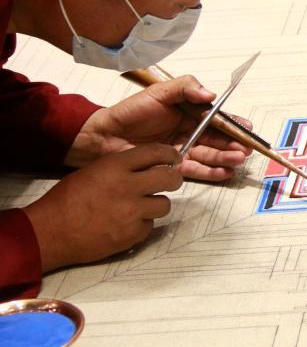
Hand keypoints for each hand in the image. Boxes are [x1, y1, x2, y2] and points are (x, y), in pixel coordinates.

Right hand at [24, 144, 182, 270]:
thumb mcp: (94, 171)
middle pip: (169, 178)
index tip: (175, 158)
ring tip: (139, 208)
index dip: (170, 154)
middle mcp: (128, 187)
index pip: (155, 152)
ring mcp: (132, 212)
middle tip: (170, 182)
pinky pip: (149, 226)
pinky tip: (125, 224)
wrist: (49, 232)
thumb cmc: (66, 199)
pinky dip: (141, 225)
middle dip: (173, 179)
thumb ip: (122, 167)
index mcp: (116, 167)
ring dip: (155, 205)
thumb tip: (147, 166)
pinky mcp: (131, 234)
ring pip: (164, 205)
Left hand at [69, 75, 251, 180]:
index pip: (216, 118)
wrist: (103, 137)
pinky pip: (197, 169)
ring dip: (226, 157)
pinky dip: (212, 171)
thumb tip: (210, 94)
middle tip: (245, 149)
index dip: (233, 123)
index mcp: (189, 111)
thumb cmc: (130, 112)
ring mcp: (182, 149)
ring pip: (210, 154)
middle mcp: (189, 131)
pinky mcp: (173, 167)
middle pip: (217, 138)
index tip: (247, 129)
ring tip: (237, 160)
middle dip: (233, 144)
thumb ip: (185, 88)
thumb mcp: (158, 92)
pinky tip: (224, 172)